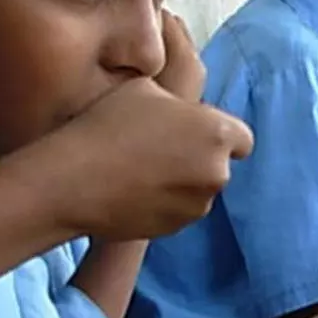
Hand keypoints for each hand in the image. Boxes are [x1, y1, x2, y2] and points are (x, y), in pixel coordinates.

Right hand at [30, 14, 253, 240]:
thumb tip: (181, 109)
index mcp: (218, 134)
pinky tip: (133, 188)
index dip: (219, 133)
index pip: (241, 138)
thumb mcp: (146, 88)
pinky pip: (179, 210)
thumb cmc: (108, 125)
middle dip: (198, 156)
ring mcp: (198, 205)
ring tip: (141, 167)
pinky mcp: (176, 228)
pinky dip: (165, 202)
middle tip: (160, 146)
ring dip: (182, 180)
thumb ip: (178, 101)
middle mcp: (217, 173)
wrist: (75, 181)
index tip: (195, 131)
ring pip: (199, 189)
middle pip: (219, 164)